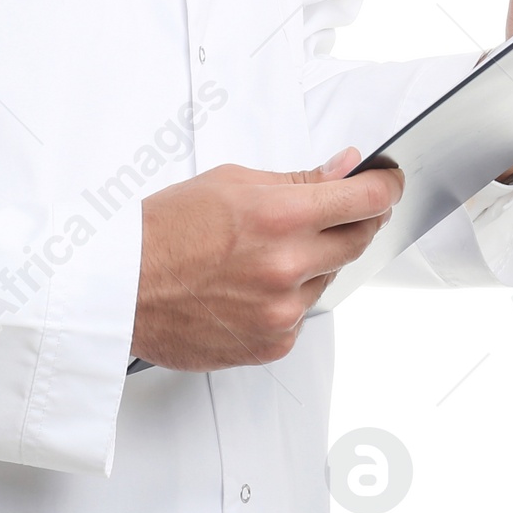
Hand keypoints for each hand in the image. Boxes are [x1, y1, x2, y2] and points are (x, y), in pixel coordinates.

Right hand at [130, 149, 401, 369]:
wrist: (123, 287)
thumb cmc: (165, 230)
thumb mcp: (231, 182)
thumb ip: (297, 179)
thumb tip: (344, 168)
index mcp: (279, 217)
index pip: (363, 200)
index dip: (385, 187)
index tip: (389, 182)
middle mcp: (287, 266)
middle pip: (359, 240)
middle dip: (359, 220)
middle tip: (342, 208)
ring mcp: (283, 311)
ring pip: (328, 278)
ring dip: (314, 260)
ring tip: (265, 250)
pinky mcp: (273, 344)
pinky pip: (302, 315)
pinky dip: (289, 297)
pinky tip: (252, 284)